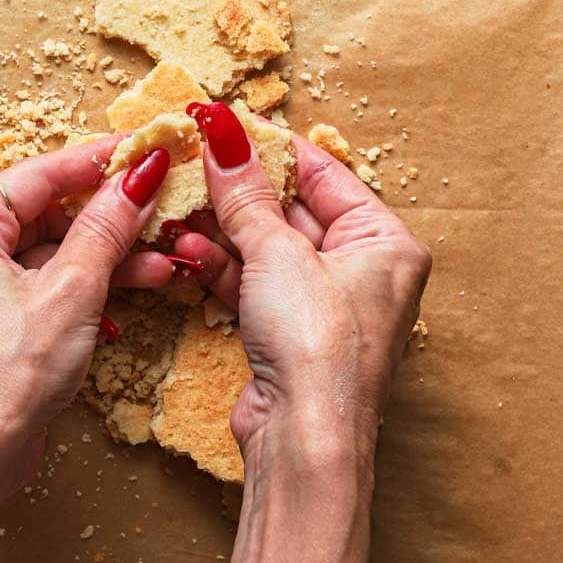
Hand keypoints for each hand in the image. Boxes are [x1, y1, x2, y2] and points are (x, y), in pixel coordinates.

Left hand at [0, 136, 172, 512]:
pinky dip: (79, 287)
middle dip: (109, 219)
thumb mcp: (72, 291)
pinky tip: (128, 291)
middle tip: (161, 207)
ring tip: (162, 262)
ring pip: (45, 253)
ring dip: (103, 257)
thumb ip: (107, 228)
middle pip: (44, 214)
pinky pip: (36, 285)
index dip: (97, 162)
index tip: (143, 150)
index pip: (39, 174)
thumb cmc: (6, 377)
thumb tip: (139, 178)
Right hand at [173, 105, 430, 469]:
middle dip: (237, 188)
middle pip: (292, 209)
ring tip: (176, 202)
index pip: (324, 174)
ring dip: (220, 227)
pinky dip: (219, 265)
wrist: (306, 440)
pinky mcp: (289, 334)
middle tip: (189, 156)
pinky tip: (183, 246)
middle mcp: (363, 271)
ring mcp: (324, 305)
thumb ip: (245, 192)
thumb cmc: (319, 346)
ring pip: (266, 247)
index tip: (224, 122)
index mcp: (386, 242)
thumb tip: (221, 131)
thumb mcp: (278, 253)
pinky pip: (252, 283)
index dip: (271, 147)